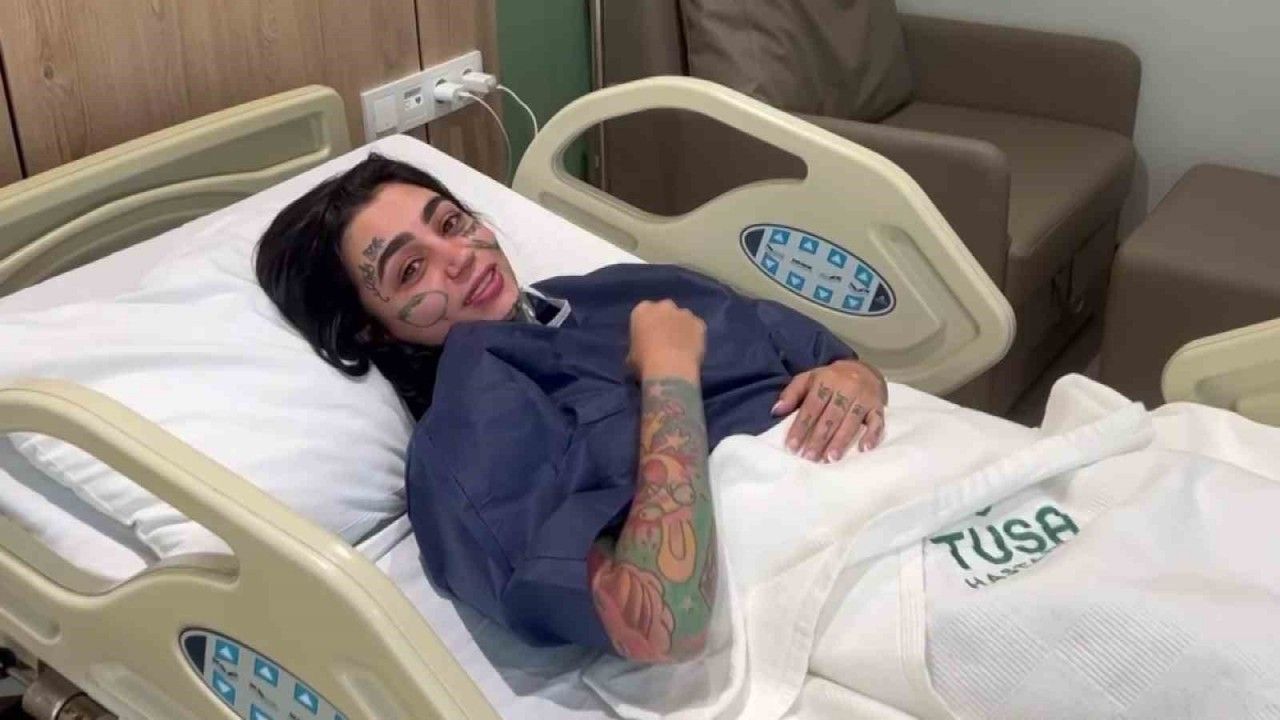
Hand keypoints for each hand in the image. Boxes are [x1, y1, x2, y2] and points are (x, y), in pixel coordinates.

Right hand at [627, 299, 706, 377]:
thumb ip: (638, 346)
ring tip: (680, 348)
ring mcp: (684, 313)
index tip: (648, 338)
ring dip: (681, 328)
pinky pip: (696, 328)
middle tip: (666, 341)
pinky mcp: (699, 323)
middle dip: (665, 322)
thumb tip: (643, 351)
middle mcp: (664, 306)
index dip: (647, 326)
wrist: (670, 369)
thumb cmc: (645, 363)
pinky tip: (692, 351)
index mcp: (642, 310)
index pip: (644, 313)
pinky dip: (695, 336)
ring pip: (682, 318)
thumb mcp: (632, 356)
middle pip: (664, 311)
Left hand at [773, 359, 887, 460]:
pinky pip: (878, 421)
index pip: (812, 406)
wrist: (864, 369)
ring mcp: (864, 397)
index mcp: (826, 381)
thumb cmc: (830, 379)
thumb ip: (791, 394)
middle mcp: (846, 388)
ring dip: (841, 440)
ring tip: (831, 458)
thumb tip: (775, 411)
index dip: (801, 426)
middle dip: (819, 438)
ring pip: (851, 420)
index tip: (792, 446)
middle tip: (809, 457)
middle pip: (831, 416)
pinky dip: (872, 435)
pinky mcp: (878, 406)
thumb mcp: (808, 379)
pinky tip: (864, 449)